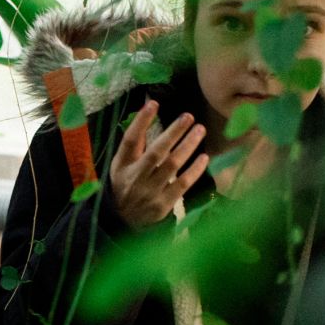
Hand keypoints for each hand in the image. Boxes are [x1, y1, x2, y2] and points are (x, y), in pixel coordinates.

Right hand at [105, 100, 209, 228]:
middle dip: (173, 132)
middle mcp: (136, 177)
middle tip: (188, 116)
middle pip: (156, 152)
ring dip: (188, 146)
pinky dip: (194, 170)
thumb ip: (134, 142)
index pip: (130, 140)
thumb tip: (147, 111)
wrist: (123, 221)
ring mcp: (151, 192)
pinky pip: (182, 184)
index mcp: (123, 165)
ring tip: (200, 129)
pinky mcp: (163, 205)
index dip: (141, 122)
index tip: (153, 103)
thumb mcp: (121, 164)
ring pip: (172, 166)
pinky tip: (204, 157)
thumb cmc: (125, 185)